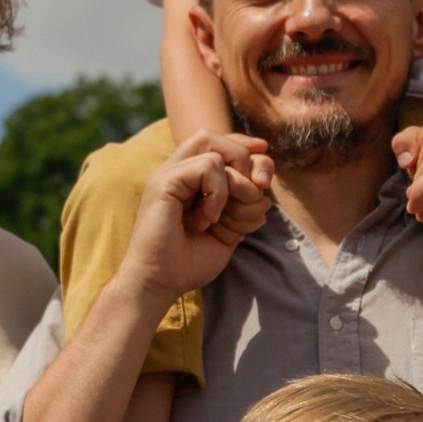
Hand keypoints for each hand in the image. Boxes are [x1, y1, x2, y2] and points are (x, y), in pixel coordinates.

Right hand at [118, 131, 273, 307]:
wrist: (159, 283)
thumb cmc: (187, 263)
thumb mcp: (227, 232)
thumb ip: (244, 208)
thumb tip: (263, 192)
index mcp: (189, 181)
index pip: (219, 144)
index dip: (245, 148)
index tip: (263, 168)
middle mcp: (176, 172)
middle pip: (217, 138)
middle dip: (248, 161)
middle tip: (255, 193)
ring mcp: (167, 174)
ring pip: (214, 149)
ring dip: (236, 183)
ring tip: (226, 216)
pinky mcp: (163, 182)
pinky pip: (207, 167)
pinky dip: (219, 193)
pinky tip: (208, 220)